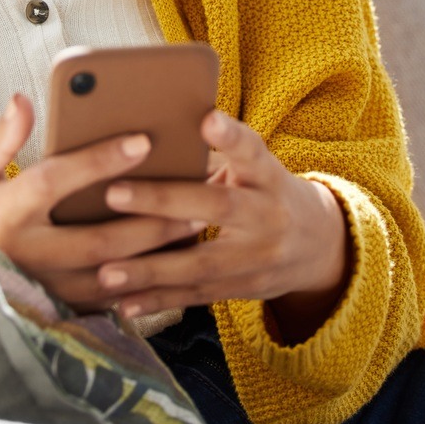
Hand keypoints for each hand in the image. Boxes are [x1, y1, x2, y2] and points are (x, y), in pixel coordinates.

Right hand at [0, 93, 205, 309]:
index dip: (100, 160)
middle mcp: (25, 255)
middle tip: (195, 197)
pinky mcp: (50, 310)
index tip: (142, 141)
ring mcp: (40, 289)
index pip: (57, 181)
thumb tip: (23, 101)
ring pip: (110, 275)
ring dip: (154, 255)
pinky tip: (167, 266)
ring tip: (192, 229)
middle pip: (100, 238)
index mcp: (3, 213)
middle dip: (151, 219)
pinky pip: (102, 300)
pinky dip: (138, 284)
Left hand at [93, 110, 351, 341]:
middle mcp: (267, 215)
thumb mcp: (256, 169)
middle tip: (113, 193)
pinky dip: (157, 301)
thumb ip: (213, 157)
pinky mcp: (244, 289)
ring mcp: (258, 258)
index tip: (207, 118)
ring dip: (150, 270)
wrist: (319, 246)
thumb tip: (145, 141)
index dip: (230, 135)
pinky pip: (196, 296)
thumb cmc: (264, 192)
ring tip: (106, 271)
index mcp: (267, 175)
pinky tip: (123, 305)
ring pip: (200, 264)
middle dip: (163, 201)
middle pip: (217, 206)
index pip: (251, 150)